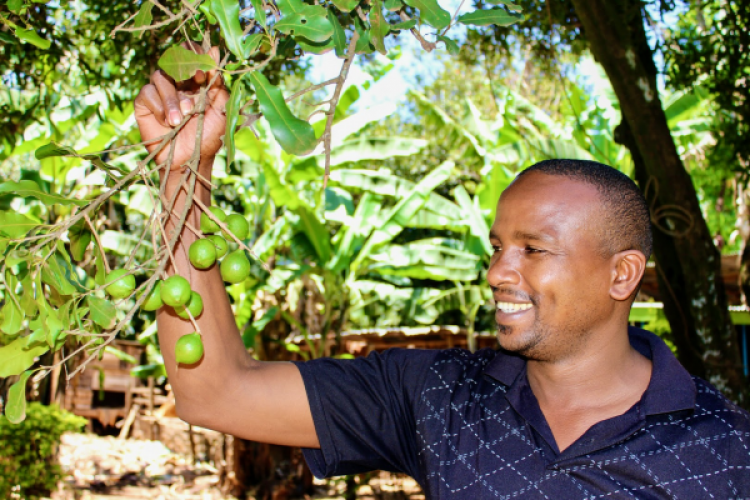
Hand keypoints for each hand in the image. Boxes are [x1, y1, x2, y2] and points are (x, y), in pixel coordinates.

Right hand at [135, 44, 228, 170]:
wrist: (190, 160)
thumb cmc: (208, 136)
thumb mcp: (219, 107)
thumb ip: (217, 81)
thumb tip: (215, 51)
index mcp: (196, 81)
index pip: (191, 55)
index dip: (195, 56)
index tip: (202, 72)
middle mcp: (177, 83)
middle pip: (173, 61)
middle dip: (184, 72)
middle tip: (194, 83)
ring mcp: (160, 92)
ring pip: (160, 76)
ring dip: (173, 98)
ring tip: (181, 119)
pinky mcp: (145, 103)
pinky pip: (147, 92)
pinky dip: (159, 107)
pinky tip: (167, 123)